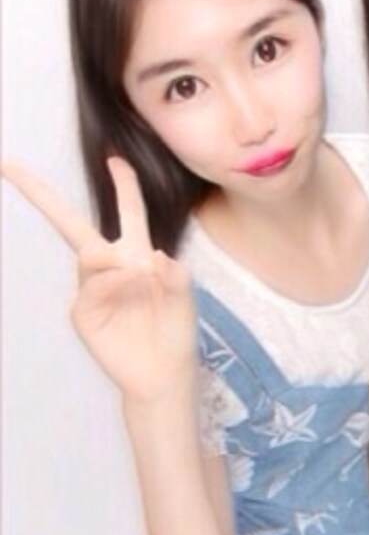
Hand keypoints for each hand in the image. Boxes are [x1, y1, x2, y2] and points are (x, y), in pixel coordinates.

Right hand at [2, 156, 196, 402]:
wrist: (165, 375)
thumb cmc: (175, 333)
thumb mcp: (184, 297)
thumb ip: (173, 273)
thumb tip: (150, 256)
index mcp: (137, 256)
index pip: (129, 212)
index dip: (123, 185)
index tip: (114, 159)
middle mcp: (111, 267)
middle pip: (71, 223)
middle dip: (42, 194)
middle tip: (11, 166)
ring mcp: (92, 289)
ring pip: (90, 255)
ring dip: (113, 260)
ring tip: (140, 277)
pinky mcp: (83, 313)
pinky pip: (91, 287)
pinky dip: (110, 284)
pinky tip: (129, 288)